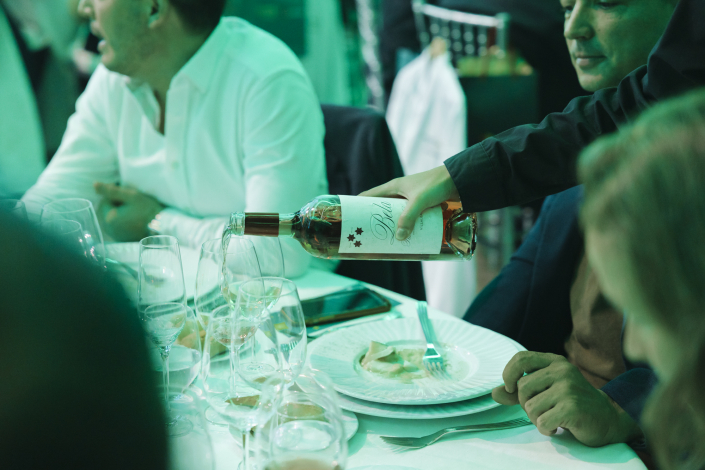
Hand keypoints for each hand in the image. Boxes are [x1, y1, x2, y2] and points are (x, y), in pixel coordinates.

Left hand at [94, 183, 163, 241]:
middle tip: (129, 198)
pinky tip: (132, 216)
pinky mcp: (122, 239)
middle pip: (106, 210)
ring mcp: (116, 235)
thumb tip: (94, 185)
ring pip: (111, 218)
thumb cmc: (148, 210)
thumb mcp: (131, 195)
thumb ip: (111, 190)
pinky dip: (121, 219)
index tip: (126, 189)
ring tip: (131, 207)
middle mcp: (109, 229)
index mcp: (109, 218)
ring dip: (118, 211)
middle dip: (114, 202)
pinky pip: (116, 226)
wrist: (162, 226)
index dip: (114, 193)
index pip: (104, 200)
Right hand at [358, 165, 458, 240]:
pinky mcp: (422, 207)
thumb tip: (399, 238)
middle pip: (380, 209)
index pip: (368, 196)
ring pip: (395, 216)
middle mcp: (399, 194)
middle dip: (374, 222)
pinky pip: (409, 219)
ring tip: (386, 242)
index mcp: (393, 187)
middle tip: (368, 237)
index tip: (349, 219)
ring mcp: (410, 201)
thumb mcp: (419, 201)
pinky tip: (406, 239)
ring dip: (391, 227)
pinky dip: (406, 228)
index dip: (357, 206)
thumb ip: (408, 218)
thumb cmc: (436, 185)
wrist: (460, 179)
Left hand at [492, 351, 641, 446]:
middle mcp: (562, 371)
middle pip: (522, 387)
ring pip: (530, 407)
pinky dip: (545, 429)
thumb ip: (519, 392)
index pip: (521, 358)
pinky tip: (557, 428)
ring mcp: (568, 388)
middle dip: (525, 405)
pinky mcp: (572, 407)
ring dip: (536, 420)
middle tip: (542, 411)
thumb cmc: (572, 404)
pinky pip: (542, 422)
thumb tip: (494, 392)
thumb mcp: (546, 391)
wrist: (608, 419)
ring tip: (551, 419)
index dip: (509, 373)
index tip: (511, 388)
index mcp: (554, 362)